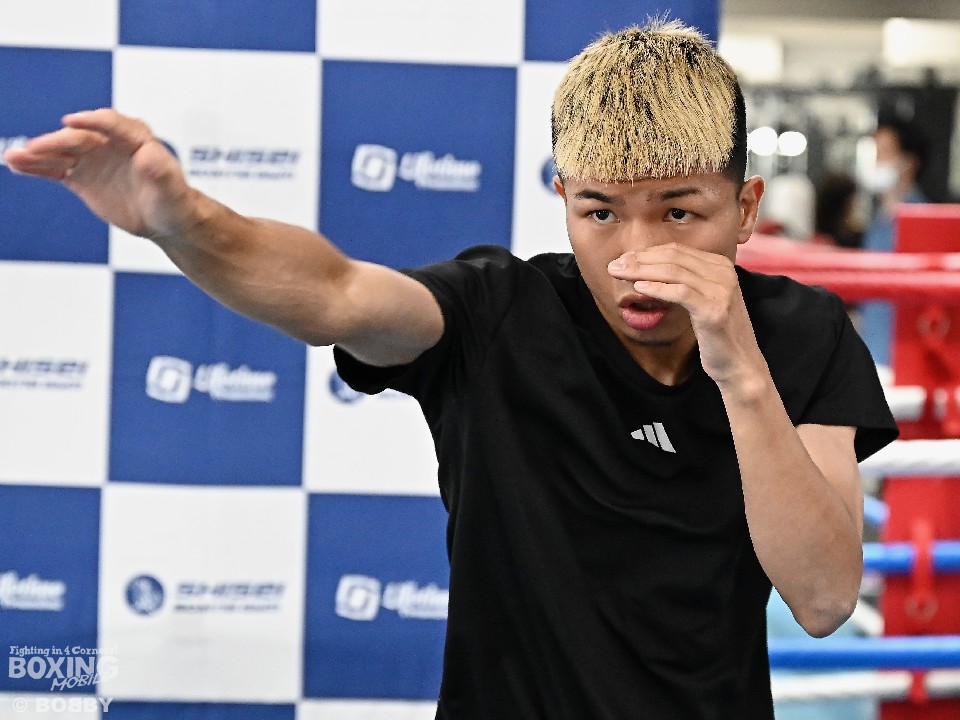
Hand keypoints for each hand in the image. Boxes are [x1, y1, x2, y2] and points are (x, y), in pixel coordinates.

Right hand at [3, 109, 197, 240]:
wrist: (167, 219)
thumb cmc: (175, 200)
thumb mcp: (173, 188)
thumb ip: (162, 171)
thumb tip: (148, 155)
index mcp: (136, 138)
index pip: (111, 124)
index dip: (91, 122)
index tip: (70, 122)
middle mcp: (109, 143)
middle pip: (80, 138)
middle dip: (56, 142)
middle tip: (34, 148)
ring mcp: (93, 159)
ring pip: (61, 152)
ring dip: (37, 153)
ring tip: (13, 156)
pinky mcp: (82, 176)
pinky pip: (55, 168)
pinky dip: (36, 167)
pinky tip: (15, 164)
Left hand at [608, 243, 767, 386]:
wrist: (739, 363)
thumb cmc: (715, 334)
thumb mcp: (700, 301)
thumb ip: (683, 282)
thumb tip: (643, 270)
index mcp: (720, 265)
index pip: (677, 250)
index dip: (646, 253)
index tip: (623, 259)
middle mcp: (724, 273)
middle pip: (673, 257)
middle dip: (639, 259)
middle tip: (614, 265)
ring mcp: (721, 290)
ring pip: (674, 271)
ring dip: (641, 271)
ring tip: (619, 273)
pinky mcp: (714, 310)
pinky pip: (680, 293)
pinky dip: (657, 288)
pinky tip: (638, 289)